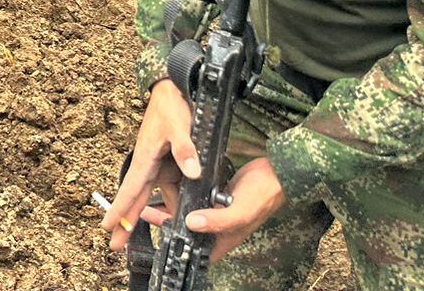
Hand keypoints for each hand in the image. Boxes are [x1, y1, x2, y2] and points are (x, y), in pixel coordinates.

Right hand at [102, 78, 199, 251]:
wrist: (173, 89)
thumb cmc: (171, 106)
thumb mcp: (179, 126)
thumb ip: (185, 149)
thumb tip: (191, 173)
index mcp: (145, 159)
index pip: (130, 189)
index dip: (119, 209)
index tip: (106, 227)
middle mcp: (150, 166)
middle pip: (136, 199)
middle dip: (124, 222)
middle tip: (114, 246)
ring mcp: (159, 165)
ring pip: (154, 196)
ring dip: (150, 215)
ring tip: (140, 235)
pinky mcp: (170, 163)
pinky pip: (170, 187)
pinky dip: (170, 201)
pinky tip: (176, 215)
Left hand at [138, 156, 285, 259]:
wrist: (275, 172)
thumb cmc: (263, 194)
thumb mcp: (240, 211)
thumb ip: (217, 220)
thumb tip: (191, 223)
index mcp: (224, 238)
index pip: (197, 251)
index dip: (179, 248)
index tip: (159, 237)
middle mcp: (219, 227)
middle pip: (189, 231)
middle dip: (168, 224)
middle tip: (147, 214)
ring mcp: (217, 211)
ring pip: (191, 214)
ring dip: (173, 209)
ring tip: (151, 203)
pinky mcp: (216, 196)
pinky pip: (196, 199)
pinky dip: (183, 195)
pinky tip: (170, 187)